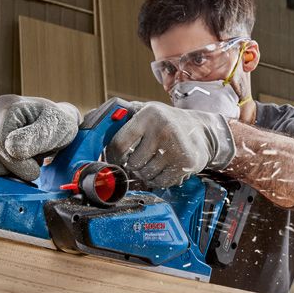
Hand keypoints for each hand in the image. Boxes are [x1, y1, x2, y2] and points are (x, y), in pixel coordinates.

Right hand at [0, 95, 81, 180]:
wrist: (54, 124)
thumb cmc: (57, 125)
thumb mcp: (57, 128)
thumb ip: (36, 138)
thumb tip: (10, 149)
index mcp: (8, 106)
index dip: (16, 165)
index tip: (35, 171)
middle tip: (19, 174)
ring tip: (11, 172)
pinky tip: (3, 170)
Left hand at [106, 102, 234, 187]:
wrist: (202, 130)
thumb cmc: (167, 122)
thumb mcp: (147, 110)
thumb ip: (123, 116)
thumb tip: (91, 122)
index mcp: (148, 115)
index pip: (119, 143)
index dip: (114, 155)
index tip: (116, 158)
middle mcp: (162, 130)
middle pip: (133, 163)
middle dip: (134, 164)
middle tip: (141, 158)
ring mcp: (175, 148)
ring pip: (146, 174)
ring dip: (147, 172)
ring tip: (155, 161)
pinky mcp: (184, 164)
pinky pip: (160, 182)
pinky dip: (159, 179)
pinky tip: (164, 168)